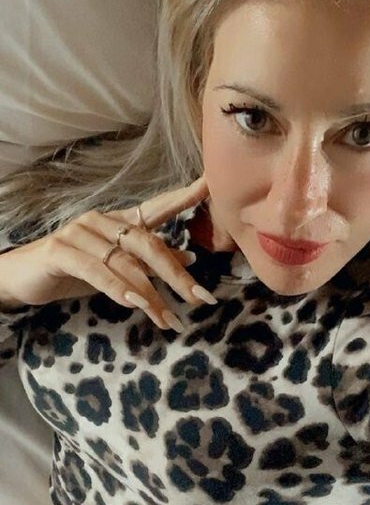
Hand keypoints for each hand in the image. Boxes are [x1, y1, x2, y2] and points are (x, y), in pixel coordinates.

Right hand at [0, 176, 214, 330]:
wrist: (24, 277)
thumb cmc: (75, 271)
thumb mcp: (118, 268)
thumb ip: (150, 262)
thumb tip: (191, 260)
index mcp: (119, 221)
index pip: (157, 207)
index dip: (183, 196)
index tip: (209, 185)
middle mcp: (102, 220)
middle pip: (148, 244)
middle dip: (176, 274)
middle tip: (200, 298)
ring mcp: (80, 233)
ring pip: (125, 263)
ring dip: (150, 295)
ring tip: (167, 319)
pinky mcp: (61, 250)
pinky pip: (97, 271)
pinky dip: (118, 289)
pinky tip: (134, 305)